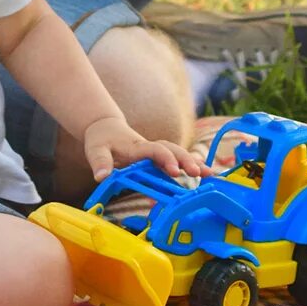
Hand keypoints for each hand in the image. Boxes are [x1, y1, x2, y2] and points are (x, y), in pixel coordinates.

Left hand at [84, 115, 203, 184]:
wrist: (106, 128)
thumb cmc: (102, 140)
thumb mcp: (95, 150)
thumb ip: (100, 162)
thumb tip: (101, 177)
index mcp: (137, 147)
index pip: (155, 150)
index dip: (166, 159)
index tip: (174, 171)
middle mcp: (150, 148)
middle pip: (173, 150)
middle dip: (187, 160)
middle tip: (198, 173)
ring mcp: (156, 153)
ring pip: (179, 154)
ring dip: (194, 162)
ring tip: (211, 174)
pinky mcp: (159, 158)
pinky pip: (177, 160)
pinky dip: (192, 165)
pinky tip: (207, 174)